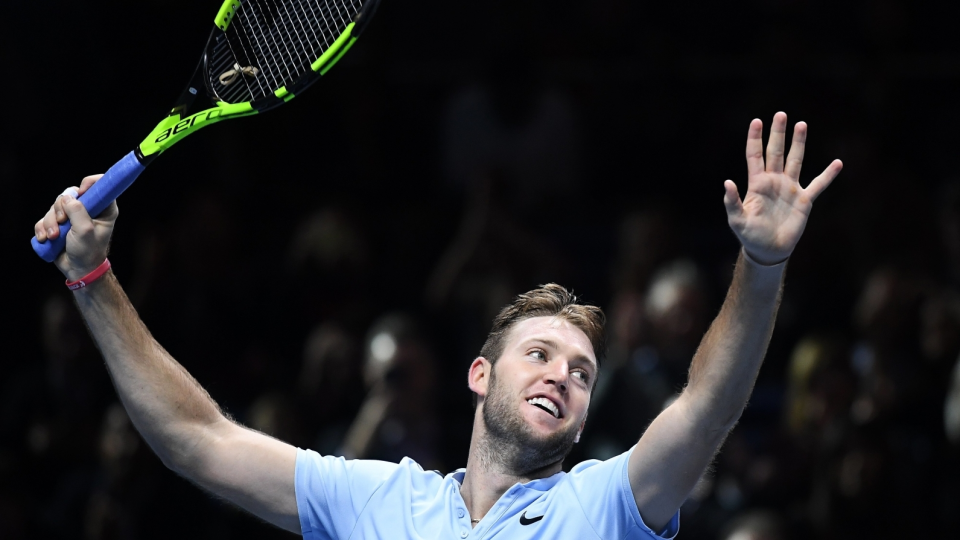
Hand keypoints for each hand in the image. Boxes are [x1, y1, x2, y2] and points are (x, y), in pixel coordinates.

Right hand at [34, 175, 117, 280]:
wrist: (78, 269)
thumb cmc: (88, 251)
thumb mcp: (85, 231)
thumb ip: (77, 211)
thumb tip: (68, 197)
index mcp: (103, 209)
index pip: (99, 186)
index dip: (89, 183)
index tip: (81, 192)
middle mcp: (88, 209)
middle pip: (69, 195)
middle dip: (60, 209)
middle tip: (62, 222)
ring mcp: (72, 216)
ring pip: (54, 207)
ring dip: (50, 222)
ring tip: (54, 237)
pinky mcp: (59, 224)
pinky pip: (44, 218)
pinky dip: (42, 228)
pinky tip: (46, 239)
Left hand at [723, 112, 841, 264]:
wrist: (768, 250)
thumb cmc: (749, 235)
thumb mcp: (737, 220)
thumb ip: (732, 201)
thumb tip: (727, 182)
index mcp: (757, 184)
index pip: (755, 155)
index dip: (755, 139)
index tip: (756, 121)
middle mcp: (774, 181)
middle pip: (776, 152)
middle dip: (778, 134)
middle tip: (781, 114)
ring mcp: (790, 189)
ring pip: (795, 161)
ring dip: (798, 144)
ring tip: (801, 125)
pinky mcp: (804, 200)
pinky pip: (818, 185)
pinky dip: (828, 175)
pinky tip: (838, 163)